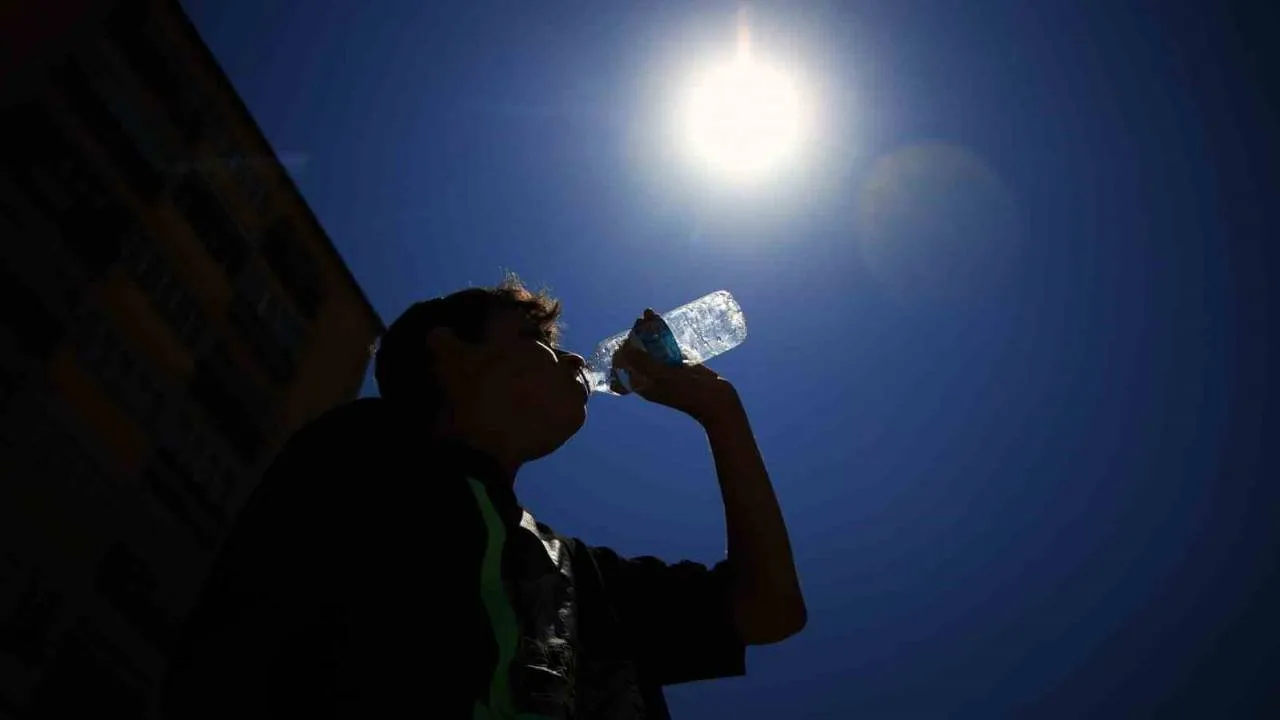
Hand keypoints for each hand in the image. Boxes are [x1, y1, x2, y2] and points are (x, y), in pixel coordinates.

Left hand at [611, 309, 742, 424]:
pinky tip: (663, 321)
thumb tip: (625, 348)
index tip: (629, 334)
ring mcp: (667, 369)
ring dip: (650, 330)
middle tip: (640, 320)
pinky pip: (669, 346)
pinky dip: (664, 333)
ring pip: (654, 346)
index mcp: (643, 384)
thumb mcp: (662, 377)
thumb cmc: (689, 393)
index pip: (626, 364)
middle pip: (639, 351)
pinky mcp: (680, 363)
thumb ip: (644, 362)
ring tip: (649, 313)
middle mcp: (652, 376)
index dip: (624, 348)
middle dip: (637, 334)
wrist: (718, 401)